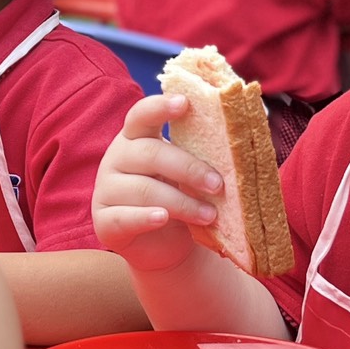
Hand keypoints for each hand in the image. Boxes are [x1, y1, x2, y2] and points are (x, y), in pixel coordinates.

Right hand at [92, 93, 224, 273]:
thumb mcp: (187, 174)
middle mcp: (116, 159)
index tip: (185, 103)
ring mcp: (106, 190)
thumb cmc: (179, 198)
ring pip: (143, 189)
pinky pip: (124, 217)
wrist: (163, 244)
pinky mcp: (104, 222)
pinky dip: (146, 217)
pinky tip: (163, 218)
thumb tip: (245, 132)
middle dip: (188, 168)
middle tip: (219, 185)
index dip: (160, 107)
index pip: (141, 115)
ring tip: (210, 215)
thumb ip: (201, 154)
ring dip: (182, 202)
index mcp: (136, 138)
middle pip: (149, 153)